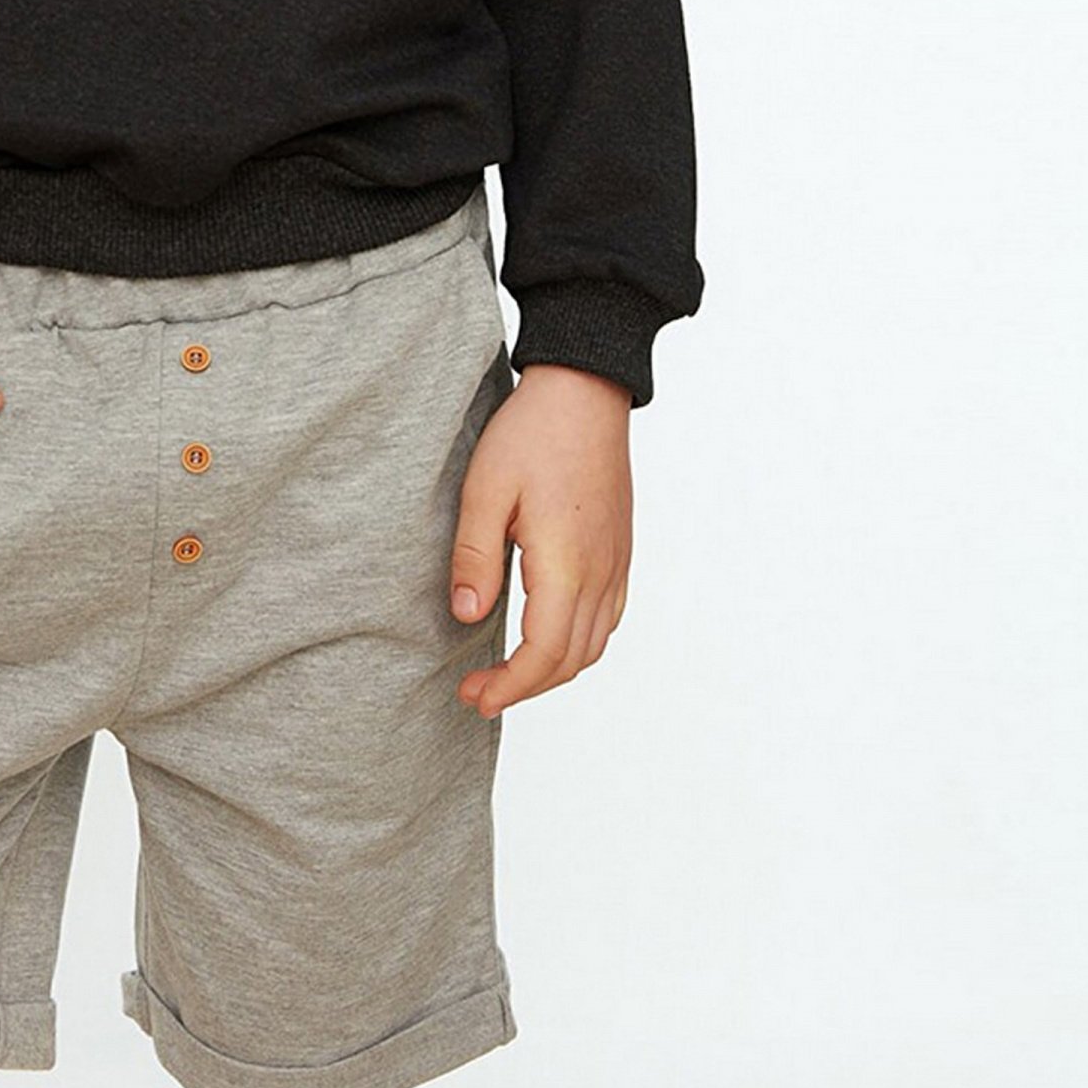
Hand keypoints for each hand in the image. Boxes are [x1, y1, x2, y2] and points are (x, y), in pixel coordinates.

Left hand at [448, 362, 632, 717]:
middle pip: (571, 660)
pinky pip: (608, 618)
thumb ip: (475, 558)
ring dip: (553, 670)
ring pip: (594, 645)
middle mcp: (601, 573)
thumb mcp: (485, 489)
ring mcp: (617, 563)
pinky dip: (579, 644)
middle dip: (525, 687)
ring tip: (509, 672)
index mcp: (567, 565)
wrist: (585, 391)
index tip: (475, 696)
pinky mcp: (620, 550)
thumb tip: (466, 616)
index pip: (543, 654)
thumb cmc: (532, 433)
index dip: (509, 686)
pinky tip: (549, 637)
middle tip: (479, 691)